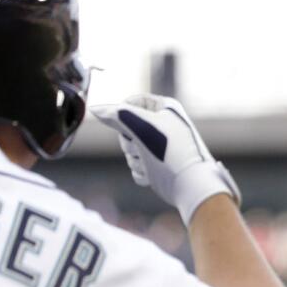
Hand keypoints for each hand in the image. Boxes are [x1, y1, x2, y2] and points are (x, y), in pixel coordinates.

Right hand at [91, 93, 240, 223]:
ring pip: (130, 150)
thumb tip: (95, 109)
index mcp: (165, 108)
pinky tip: (154, 174)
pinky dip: (141, 172)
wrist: (191, 185)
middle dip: (129, 142)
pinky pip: (136, 167)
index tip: (123, 123)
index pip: (132, 101)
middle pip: (126, 128)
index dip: (123, 112)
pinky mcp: (158, 167)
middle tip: (143, 146)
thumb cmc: (171, 152)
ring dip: (135, 159)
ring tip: (152, 162)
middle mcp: (163, 126)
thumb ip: (116, 115)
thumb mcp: (142, 127)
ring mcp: (160, 148)